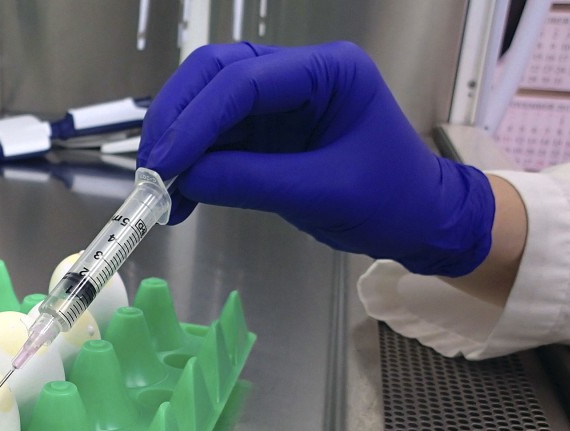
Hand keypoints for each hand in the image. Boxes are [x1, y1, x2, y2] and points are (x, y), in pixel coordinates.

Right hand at [138, 42, 494, 276]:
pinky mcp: (265, 128)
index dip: (197, 120)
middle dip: (176, 118)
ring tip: (158, 188)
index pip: (245, 81)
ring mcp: (279, 99)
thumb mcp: (322, 193)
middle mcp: (298, 73)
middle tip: (150, 167)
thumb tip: (185, 182)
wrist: (418, 219)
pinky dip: (191, 163)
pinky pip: (216, 135)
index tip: (164, 163)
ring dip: (176, 141)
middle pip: (216, 73)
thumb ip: (251, 181)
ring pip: (207, 101)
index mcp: (328, 71)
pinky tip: (178, 196)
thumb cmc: (390, 200)